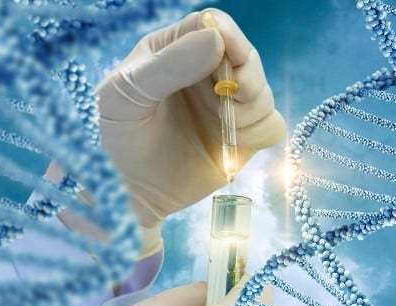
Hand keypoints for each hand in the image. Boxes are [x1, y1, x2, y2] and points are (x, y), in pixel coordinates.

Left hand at [97, 9, 284, 228]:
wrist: (132, 192)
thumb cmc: (121, 139)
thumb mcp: (125, 96)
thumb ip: (166, 65)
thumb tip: (216, 38)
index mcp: (174, 49)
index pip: (212, 23)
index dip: (228, 35)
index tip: (227, 55)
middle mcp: (207, 73)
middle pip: (248, 56)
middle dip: (247, 75)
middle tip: (232, 95)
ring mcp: (228, 106)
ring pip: (264, 92)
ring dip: (251, 108)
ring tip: (224, 124)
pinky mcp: (245, 137)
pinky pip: (274, 125)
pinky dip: (260, 132)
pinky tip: (233, 142)